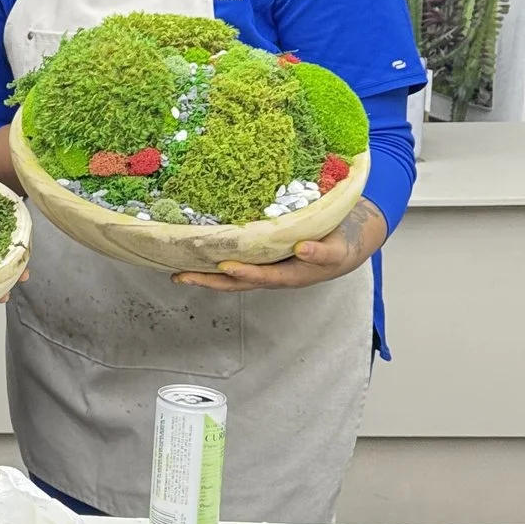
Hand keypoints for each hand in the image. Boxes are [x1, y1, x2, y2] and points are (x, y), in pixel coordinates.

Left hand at [173, 200, 385, 293]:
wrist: (346, 241)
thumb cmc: (341, 245)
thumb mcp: (339, 250)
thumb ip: (322, 253)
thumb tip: (302, 249)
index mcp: (291, 274)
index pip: (263, 276)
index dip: (245, 273)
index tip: (225, 267)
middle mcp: (273, 274)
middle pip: (237, 282)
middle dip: (209, 281)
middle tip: (181, 276)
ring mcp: (265, 267)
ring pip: (231, 275)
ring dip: (205, 274)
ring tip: (178, 271)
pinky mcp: (261, 256)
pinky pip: (235, 260)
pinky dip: (215, 260)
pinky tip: (196, 255)